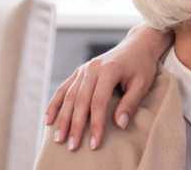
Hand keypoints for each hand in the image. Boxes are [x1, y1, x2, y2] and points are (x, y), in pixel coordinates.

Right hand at [44, 27, 170, 150]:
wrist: (137, 45)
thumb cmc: (141, 66)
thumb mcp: (142, 84)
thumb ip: (130, 104)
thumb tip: (119, 125)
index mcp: (108, 70)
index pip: (99, 102)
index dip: (96, 124)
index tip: (94, 143)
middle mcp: (92, 68)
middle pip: (80, 101)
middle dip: (76, 126)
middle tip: (73, 146)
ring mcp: (83, 69)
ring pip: (69, 96)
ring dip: (62, 118)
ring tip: (58, 138)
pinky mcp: (79, 72)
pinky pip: (63, 89)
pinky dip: (55, 104)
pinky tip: (48, 119)